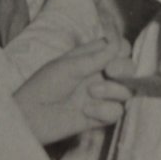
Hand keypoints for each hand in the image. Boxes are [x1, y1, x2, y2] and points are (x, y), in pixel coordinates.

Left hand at [14, 36, 132, 144]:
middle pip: (129, 69)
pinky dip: (104, 110)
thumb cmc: (44, 85)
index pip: (120, 49)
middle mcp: (100, 75)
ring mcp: (102, 96)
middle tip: (110, 72)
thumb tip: (119, 43)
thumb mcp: (70, 66)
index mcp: (92, 58)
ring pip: (126, 91)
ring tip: (91, 93)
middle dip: (125, 69)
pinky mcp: (101, 116)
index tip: (114, 54)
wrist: (31, 116)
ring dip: (112, 90)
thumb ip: (97, 57)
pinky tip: (86, 111)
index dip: (122, 50)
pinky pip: (116, 112)